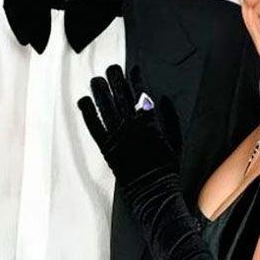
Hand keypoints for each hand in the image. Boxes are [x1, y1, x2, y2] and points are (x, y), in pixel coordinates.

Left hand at [77, 65, 177, 186]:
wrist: (153, 190)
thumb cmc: (166, 168)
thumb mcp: (176, 140)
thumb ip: (171, 117)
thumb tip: (163, 100)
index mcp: (149, 122)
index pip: (141, 94)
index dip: (136, 79)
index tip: (132, 69)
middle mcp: (132, 126)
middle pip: (121, 96)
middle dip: (116, 79)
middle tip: (111, 69)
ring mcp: (118, 136)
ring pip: (106, 107)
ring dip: (100, 92)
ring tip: (96, 80)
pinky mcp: (106, 147)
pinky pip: (94, 126)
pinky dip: (88, 113)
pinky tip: (84, 102)